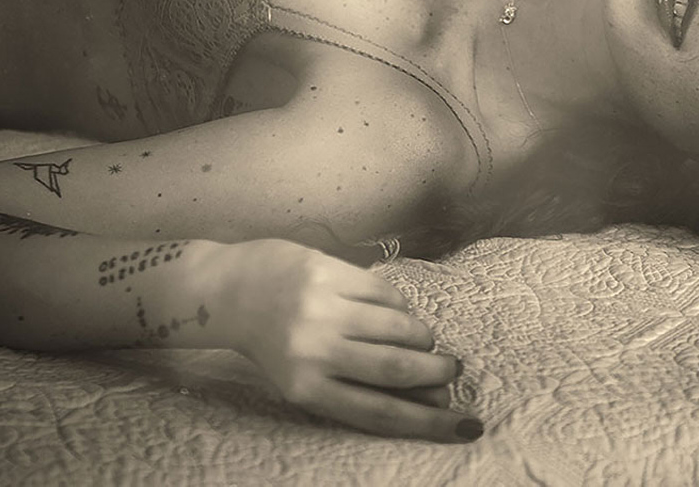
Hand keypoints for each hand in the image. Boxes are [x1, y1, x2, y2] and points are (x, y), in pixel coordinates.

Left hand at [224, 240, 480, 442]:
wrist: (231, 291)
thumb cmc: (275, 343)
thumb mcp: (304, 378)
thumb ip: (354, 387)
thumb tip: (425, 398)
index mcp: (308, 390)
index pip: (381, 412)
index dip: (430, 423)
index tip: (467, 426)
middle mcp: (316, 351)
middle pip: (397, 368)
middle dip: (436, 372)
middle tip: (453, 370)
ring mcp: (323, 307)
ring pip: (398, 327)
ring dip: (421, 337)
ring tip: (423, 341)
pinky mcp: (328, 271)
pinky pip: (385, 293)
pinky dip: (399, 306)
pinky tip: (395, 311)